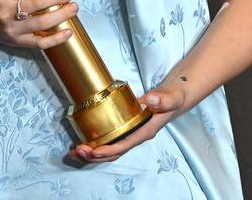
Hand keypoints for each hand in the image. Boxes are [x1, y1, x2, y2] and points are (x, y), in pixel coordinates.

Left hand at [70, 83, 188, 162]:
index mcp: (145, 131)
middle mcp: (136, 136)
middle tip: (77, 151)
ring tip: (74, 151)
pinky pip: (109, 140)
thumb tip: (150, 100)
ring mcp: (131, 134)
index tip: (93, 150)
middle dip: (94, 155)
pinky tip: (83, 142)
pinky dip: (95, 144)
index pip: (124, 145)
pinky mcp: (126, 128)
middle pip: (114, 152)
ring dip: (92, 152)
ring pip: (110, 149)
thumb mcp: (171, 96)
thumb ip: (163, 98)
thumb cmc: (174, 97)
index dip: (108, 150)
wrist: (177, 96)